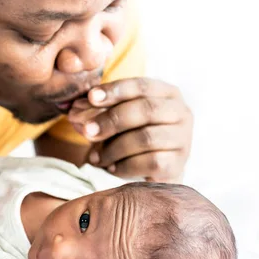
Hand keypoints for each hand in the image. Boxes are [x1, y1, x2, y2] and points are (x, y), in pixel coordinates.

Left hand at [68, 78, 192, 182]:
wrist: (154, 173)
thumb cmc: (133, 138)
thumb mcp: (117, 119)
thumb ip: (98, 110)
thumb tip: (75, 110)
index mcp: (167, 93)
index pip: (141, 86)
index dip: (115, 90)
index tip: (90, 97)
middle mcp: (181, 113)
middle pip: (146, 110)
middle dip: (112, 120)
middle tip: (87, 131)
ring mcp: (183, 140)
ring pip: (146, 138)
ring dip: (114, 148)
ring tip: (96, 157)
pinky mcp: (178, 165)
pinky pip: (150, 162)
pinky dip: (125, 166)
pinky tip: (111, 168)